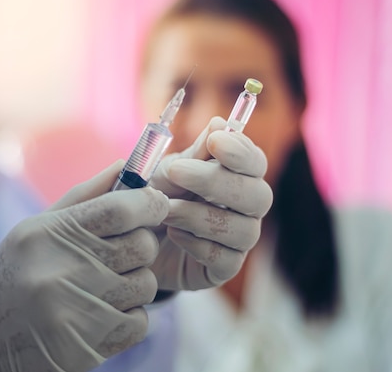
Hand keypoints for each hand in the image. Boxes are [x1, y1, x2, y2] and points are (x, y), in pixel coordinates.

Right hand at [0, 161, 168, 371]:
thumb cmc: (15, 275)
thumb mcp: (37, 229)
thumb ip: (84, 197)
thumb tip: (124, 166)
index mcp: (48, 234)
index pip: (120, 208)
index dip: (149, 203)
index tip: (155, 204)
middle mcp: (62, 271)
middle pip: (141, 245)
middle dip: (141, 244)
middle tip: (123, 250)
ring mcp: (77, 312)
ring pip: (146, 284)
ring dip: (135, 283)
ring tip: (105, 286)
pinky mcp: (88, 347)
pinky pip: (140, 321)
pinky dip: (129, 316)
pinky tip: (102, 314)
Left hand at [149, 117, 272, 290]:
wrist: (133, 240)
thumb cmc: (155, 198)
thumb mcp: (167, 172)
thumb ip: (193, 153)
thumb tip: (219, 123)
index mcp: (236, 177)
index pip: (256, 162)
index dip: (241, 151)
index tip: (215, 141)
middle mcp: (246, 209)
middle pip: (258, 196)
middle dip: (215, 182)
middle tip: (175, 171)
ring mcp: (238, 241)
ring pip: (243, 230)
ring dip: (199, 216)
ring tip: (165, 209)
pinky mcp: (223, 269)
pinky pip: (225, 259)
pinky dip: (197, 244)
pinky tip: (173, 234)